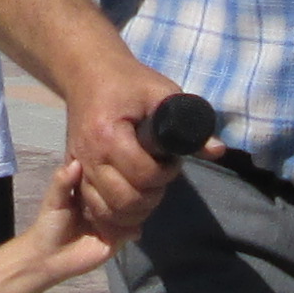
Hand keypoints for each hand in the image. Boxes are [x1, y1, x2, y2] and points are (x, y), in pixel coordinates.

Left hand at [26, 153, 147, 272]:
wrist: (48, 258)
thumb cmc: (50, 225)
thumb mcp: (54, 200)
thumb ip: (63, 181)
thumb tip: (76, 162)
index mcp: (93, 191)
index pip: (108, 176)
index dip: (111, 169)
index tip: (116, 160)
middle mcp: (107, 205)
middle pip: (123, 193)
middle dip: (124, 189)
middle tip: (122, 186)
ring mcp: (114, 222)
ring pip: (131, 210)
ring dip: (126, 208)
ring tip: (117, 208)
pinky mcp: (117, 239)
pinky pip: (130, 230)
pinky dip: (126, 227)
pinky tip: (113, 226)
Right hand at [61, 58, 188, 233]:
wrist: (88, 75)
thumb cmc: (128, 83)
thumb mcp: (162, 93)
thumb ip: (189, 124)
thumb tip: (218, 150)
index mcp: (108, 134)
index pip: (143, 174)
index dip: (166, 173)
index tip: (173, 159)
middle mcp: (89, 156)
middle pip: (124, 200)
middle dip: (151, 196)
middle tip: (161, 179)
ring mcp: (78, 168)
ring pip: (107, 212)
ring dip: (133, 211)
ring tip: (147, 192)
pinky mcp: (75, 175)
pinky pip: (92, 209)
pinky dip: (112, 217)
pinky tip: (129, 207)